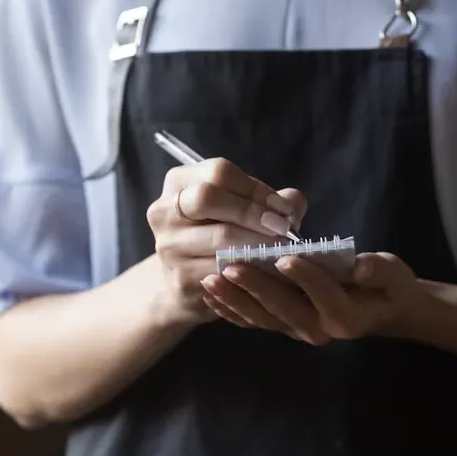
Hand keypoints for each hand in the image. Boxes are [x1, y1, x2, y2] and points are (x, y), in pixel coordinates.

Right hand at [147, 158, 307, 325]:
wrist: (189, 283)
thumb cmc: (222, 235)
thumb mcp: (243, 209)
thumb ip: (271, 201)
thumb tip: (292, 205)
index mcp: (180, 181)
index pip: (220, 172)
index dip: (256, 189)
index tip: (284, 208)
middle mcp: (164, 210)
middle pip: (208, 197)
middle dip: (253, 211)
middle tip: (283, 228)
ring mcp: (168, 245)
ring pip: (219, 237)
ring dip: (258, 242)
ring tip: (282, 249)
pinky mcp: (179, 277)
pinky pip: (221, 269)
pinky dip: (250, 269)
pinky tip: (267, 271)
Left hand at [200, 252, 428, 344]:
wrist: (382, 311)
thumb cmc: (388, 288)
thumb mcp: (394, 275)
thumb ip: (379, 270)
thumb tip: (360, 265)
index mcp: (346, 316)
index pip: (324, 295)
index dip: (306, 278)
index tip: (284, 257)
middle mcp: (320, 329)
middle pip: (284, 309)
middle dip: (256, 287)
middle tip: (231, 266)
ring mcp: (298, 330)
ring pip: (262, 318)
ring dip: (235, 299)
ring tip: (211, 279)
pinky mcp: (284, 326)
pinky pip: (253, 321)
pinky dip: (230, 309)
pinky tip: (209, 293)